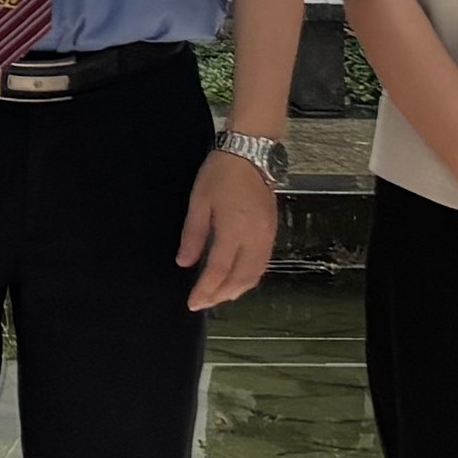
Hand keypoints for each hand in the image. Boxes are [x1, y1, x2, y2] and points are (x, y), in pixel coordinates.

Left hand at [180, 144, 280, 311]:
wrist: (251, 154)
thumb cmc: (220, 175)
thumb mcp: (198, 202)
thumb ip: (192, 235)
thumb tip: (185, 263)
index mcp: (234, 230)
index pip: (219, 271)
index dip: (206, 290)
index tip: (193, 303)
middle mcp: (255, 238)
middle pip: (240, 279)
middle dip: (221, 295)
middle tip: (202, 303)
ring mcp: (267, 237)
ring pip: (254, 275)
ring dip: (236, 290)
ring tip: (217, 296)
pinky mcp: (273, 232)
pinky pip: (262, 264)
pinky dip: (248, 278)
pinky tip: (235, 280)